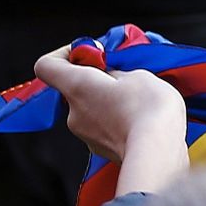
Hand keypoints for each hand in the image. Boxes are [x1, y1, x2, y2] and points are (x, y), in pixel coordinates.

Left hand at [34, 42, 188, 193]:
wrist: (158, 152)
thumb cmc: (148, 110)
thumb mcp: (139, 74)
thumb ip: (118, 73)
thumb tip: (112, 78)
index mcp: (78, 86)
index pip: (47, 65)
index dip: (65, 54)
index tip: (90, 52)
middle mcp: (73, 112)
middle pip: (75, 88)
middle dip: (99, 80)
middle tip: (127, 77)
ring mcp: (85, 134)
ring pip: (92, 108)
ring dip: (111, 101)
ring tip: (140, 101)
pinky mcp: (99, 149)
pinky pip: (103, 126)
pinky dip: (118, 120)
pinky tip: (140, 120)